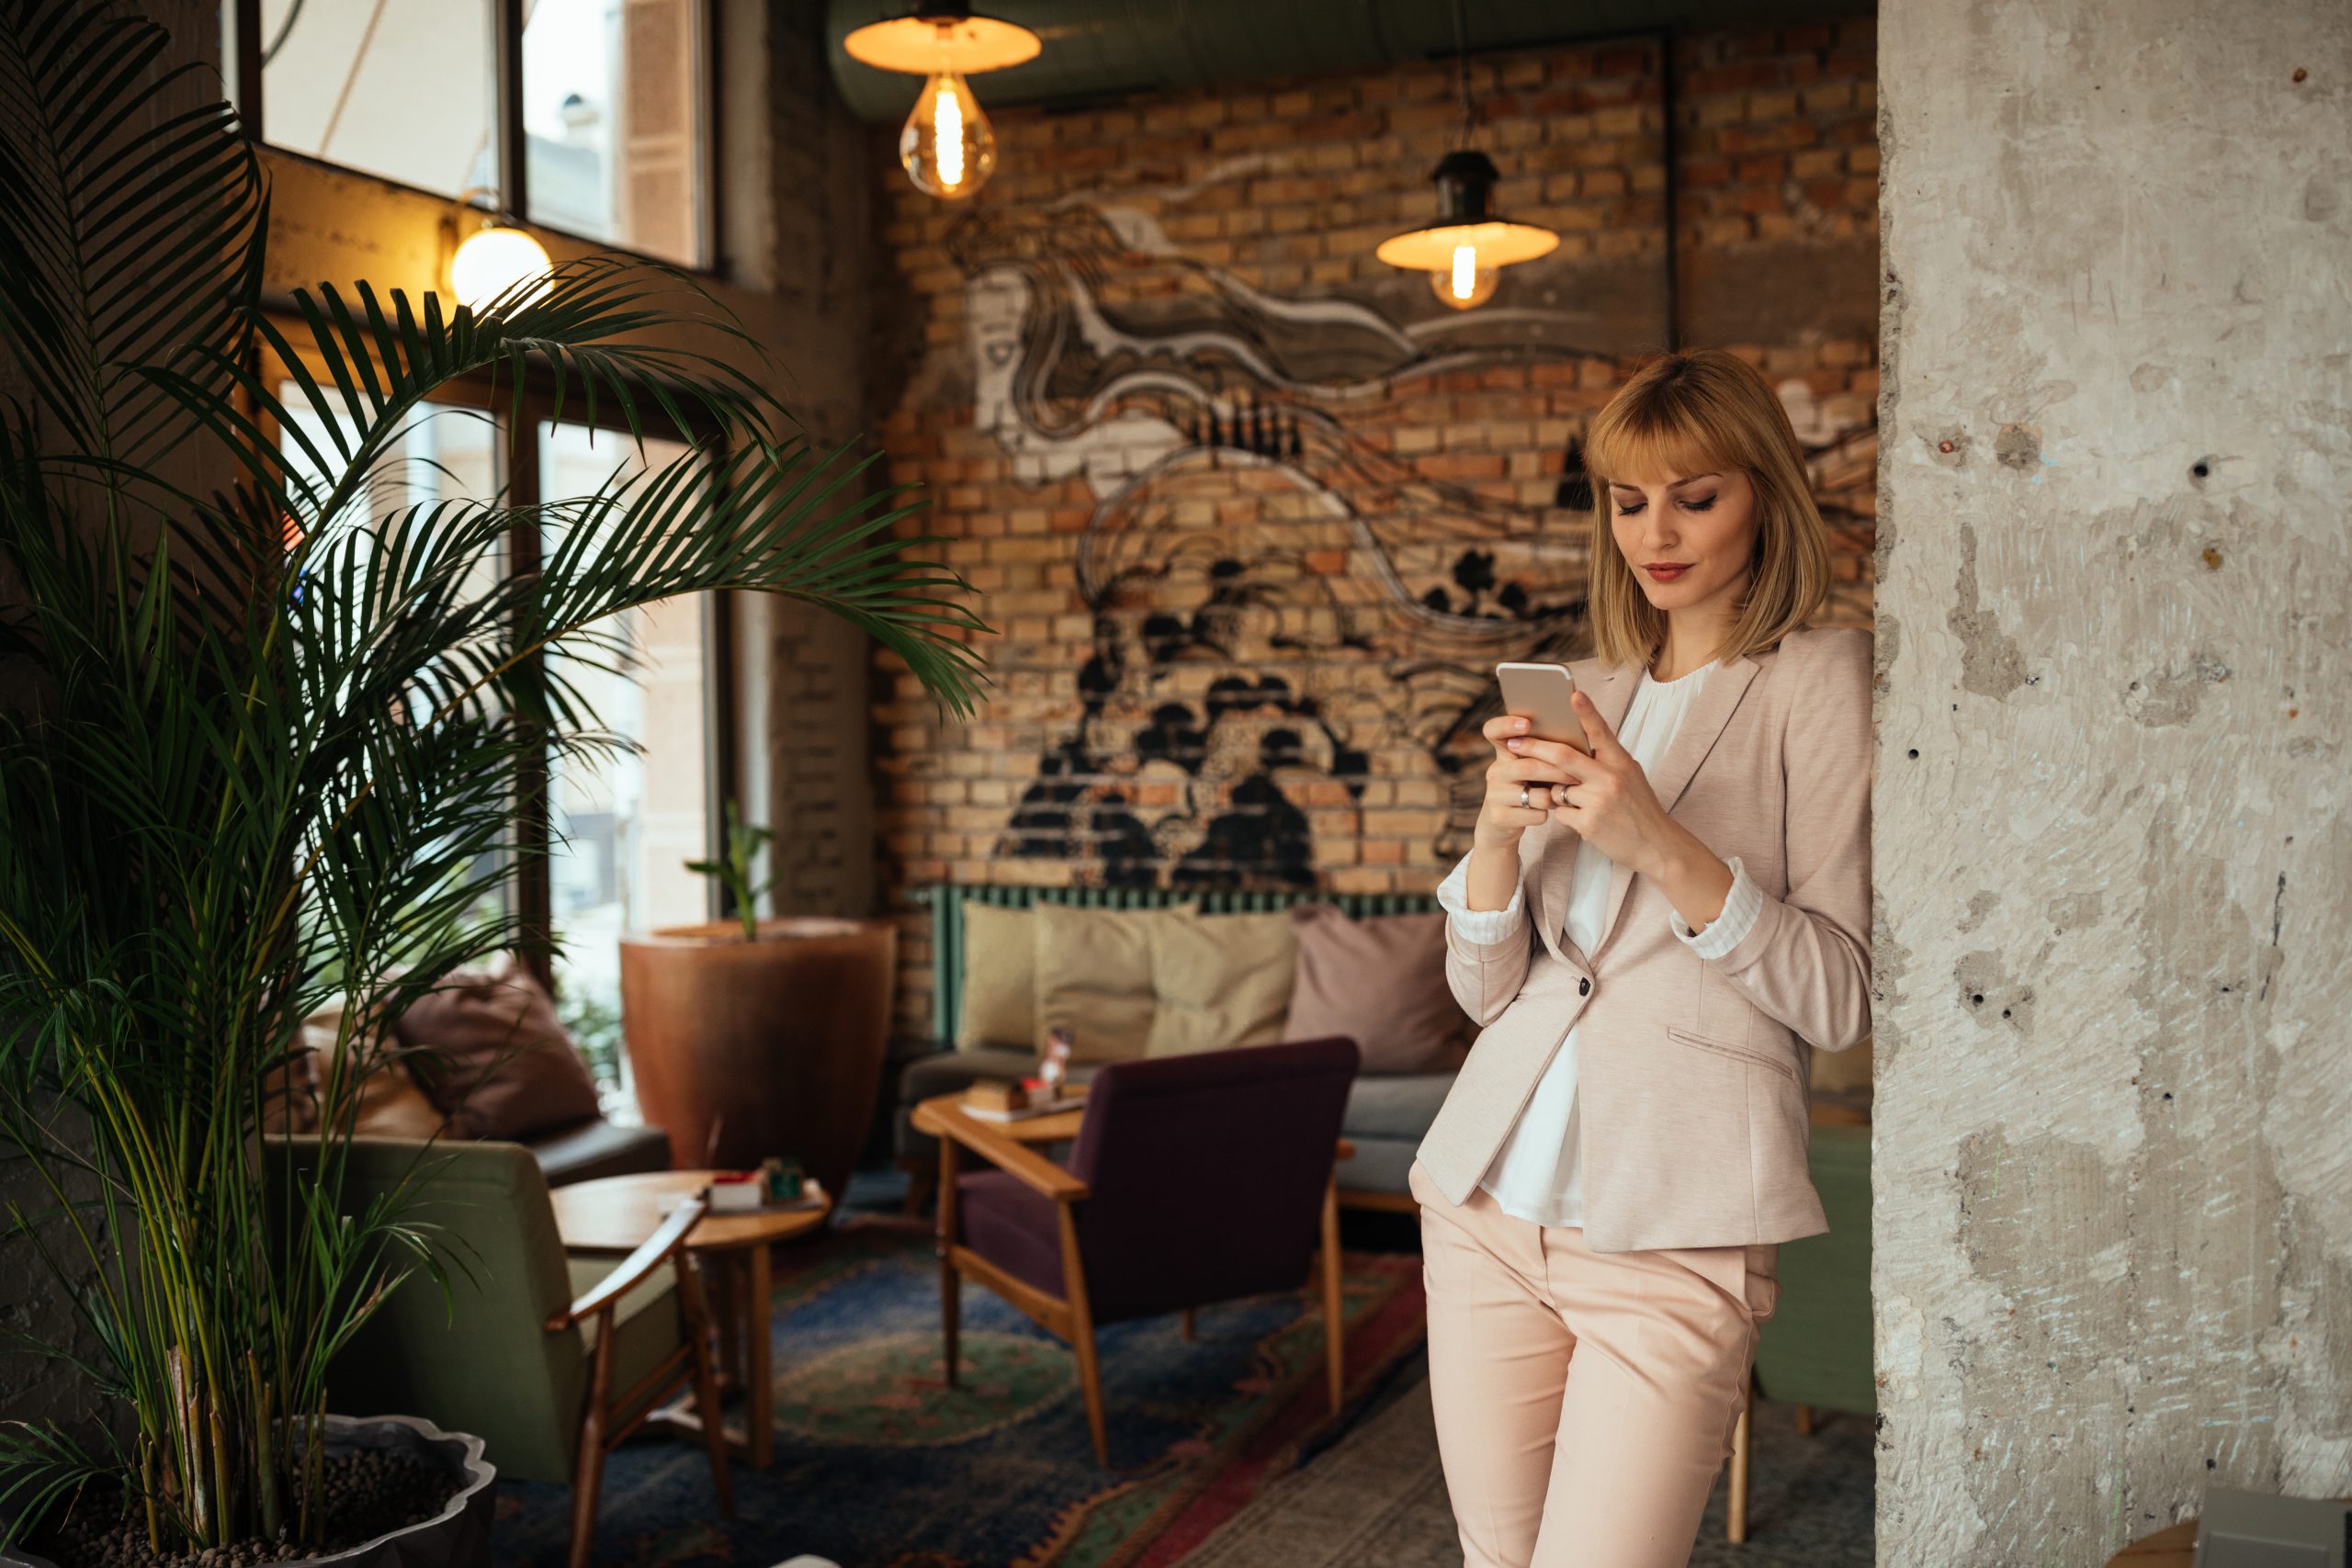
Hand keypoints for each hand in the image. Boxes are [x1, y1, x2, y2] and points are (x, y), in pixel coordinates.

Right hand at [1472, 713, 1575, 850]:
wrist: (1503, 824)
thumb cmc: (1529, 788)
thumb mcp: (1533, 768)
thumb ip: (1544, 754)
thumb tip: (1579, 737)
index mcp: (1504, 753)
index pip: (1493, 730)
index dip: (1506, 724)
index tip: (1526, 724)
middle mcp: (1495, 771)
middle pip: (1528, 766)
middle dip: (1557, 772)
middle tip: (1579, 776)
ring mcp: (1495, 795)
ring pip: (1535, 794)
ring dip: (1555, 796)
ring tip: (1564, 796)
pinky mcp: (1500, 816)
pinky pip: (1536, 814)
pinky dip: (1548, 814)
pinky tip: (1548, 813)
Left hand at [1503, 690, 1678, 877]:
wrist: (1656, 845)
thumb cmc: (1639, 807)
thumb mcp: (1629, 776)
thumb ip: (1605, 760)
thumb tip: (1574, 745)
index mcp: (1620, 762)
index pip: (1600, 731)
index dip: (1586, 712)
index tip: (1573, 694)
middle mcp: (1610, 778)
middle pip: (1563, 757)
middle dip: (1534, 748)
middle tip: (1513, 743)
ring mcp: (1599, 800)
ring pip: (1557, 788)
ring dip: (1554, 792)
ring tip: (1574, 800)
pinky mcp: (1589, 823)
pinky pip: (1560, 813)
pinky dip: (1563, 814)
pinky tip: (1581, 819)